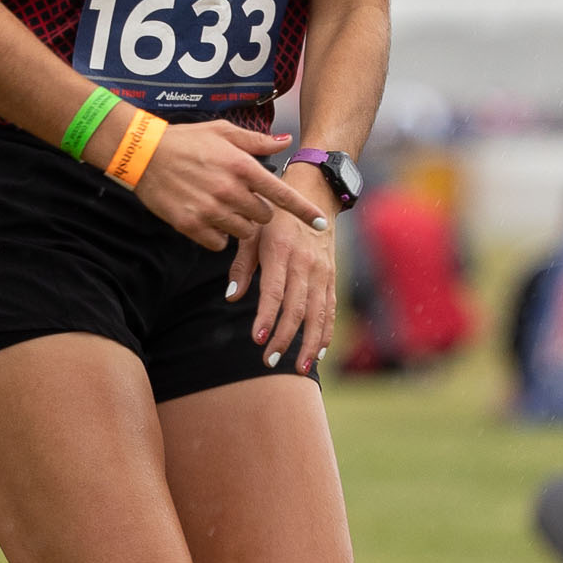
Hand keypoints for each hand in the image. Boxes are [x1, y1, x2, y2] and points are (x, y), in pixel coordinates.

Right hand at [127, 120, 327, 250]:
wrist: (142, 154)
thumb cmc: (185, 140)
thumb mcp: (223, 132)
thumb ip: (257, 141)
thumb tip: (286, 141)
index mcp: (242, 166)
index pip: (282, 194)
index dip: (304, 211)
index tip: (322, 223)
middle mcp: (230, 190)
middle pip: (264, 218)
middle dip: (258, 211)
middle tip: (240, 199)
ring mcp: (210, 210)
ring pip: (243, 233)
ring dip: (238, 225)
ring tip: (222, 208)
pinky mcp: (191, 226)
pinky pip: (218, 244)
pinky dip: (217, 236)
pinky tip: (207, 219)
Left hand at [226, 168, 337, 371]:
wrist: (314, 194)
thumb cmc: (274, 216)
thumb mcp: (252, 232)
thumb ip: (242, 265)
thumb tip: (231, 297)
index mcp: (281, 251)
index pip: (275, 291)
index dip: (267, 317)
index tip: (257, 339)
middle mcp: (305, 263)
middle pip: (297, 307)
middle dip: (285, 337)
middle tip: (269, 360)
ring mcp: (322, 271)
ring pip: (318, 313)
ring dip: (309, 343)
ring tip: (299, 368)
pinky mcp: (331, 276)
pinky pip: (330, 308)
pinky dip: (325, 331)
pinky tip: (318, 352)